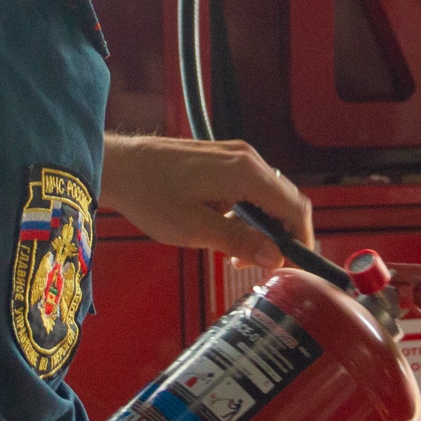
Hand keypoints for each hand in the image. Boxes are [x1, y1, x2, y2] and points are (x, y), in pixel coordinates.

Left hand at [100, 135, 314, 268]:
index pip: (294, 208)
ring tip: (236, 254)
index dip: (300, 239)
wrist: (119, 165)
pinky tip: (225, 231)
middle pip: (286, 200)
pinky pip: (251, 187)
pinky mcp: (223, 159)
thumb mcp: (194, 228)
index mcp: (245, 173)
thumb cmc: (150, 195)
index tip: (293, 265)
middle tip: (260, 264)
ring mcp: (235, 155)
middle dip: (281, 236)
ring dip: (263, 226)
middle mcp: (247, 159)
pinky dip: (249, 213)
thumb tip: (275, 256)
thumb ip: (238, 241)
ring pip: (269, 195)